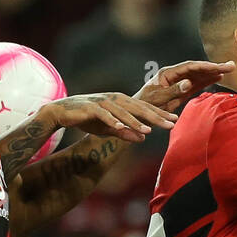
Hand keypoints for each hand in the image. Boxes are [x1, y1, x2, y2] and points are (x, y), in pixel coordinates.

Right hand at [39, 92, 177, 141]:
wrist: (61, 112)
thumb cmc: (85, 118)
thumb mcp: (108, 128)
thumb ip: (124, 131)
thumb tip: (143, 138)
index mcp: (121, 102)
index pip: (144, 109)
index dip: (159, 114)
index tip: (174, 120)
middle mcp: (115, 99)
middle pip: (139, 108)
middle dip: (156, 116)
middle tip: (172, 123)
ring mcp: (103, 102)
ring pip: (123, 112)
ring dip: (136, 121)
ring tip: (149, 130)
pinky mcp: (91, 108)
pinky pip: (104, 115)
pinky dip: (113, 121)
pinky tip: (121, 128)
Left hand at [133, 60, 234, 111]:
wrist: (137, 116)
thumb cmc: (143, 106)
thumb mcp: (157, 99)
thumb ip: (173, 90)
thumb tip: (188, 82)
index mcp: (167, 74)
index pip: (189, 67)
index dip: (205, 67)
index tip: (218, 67)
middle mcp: (174, 75)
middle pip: (197, 69)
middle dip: (214, 67)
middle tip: (231, 65)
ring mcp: (178, 83)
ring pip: (199, 76)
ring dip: (213, 72)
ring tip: (229, 69)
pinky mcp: (180, 92)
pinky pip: (196, 85)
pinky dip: (207, 81)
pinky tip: (218, 77)